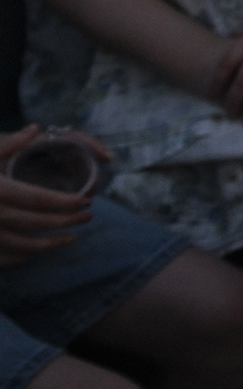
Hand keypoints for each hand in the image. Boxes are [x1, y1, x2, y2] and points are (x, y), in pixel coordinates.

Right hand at [0, 126, 102, 266]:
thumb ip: (7, 143)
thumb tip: (35, 130)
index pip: (38, 199)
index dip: (66, 202)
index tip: (86, 201)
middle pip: (35, 223)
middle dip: (65, 221)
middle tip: (87, 217)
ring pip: (21, 247)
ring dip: (49, 244)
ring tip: (69, 237)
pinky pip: (1, 259)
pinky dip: (20, 257)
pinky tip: (33, 251)